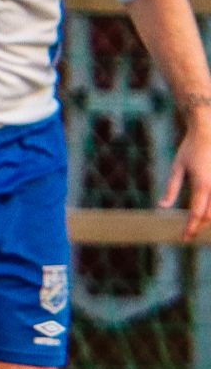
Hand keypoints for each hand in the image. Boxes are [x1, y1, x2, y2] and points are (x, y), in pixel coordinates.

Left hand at [161, 112, 210, 238]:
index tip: (185, 238)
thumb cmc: (190, 148)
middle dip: (201, 226)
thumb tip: (162, 206)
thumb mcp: (177, 167)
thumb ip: (171, 188)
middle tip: (190, 232)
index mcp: (202, 184)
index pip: (197, 213)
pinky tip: (208, 210)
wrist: (208, 129)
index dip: (191, 228)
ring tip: (198, 223)